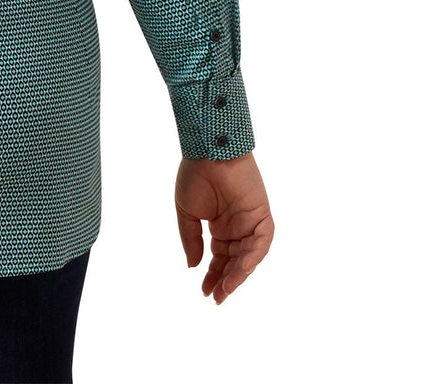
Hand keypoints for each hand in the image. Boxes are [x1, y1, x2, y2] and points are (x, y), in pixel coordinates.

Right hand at [175, 151, 273, 303]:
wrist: (207, 151)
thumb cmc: (195, 176)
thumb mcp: (187, 212)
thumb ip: (191, 239)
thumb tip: (193, 266)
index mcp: (219, 226)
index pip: (219, 258)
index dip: (213, 275)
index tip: (204, 291)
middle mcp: (237, 227)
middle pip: (235, 261)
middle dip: (226, 280)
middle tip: (216, 297)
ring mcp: (251, 222)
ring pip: (249, 256)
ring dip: (239, 273)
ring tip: (225, 289)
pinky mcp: (262, 215)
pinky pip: (262, 241)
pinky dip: (254, 255)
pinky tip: (242, 268)